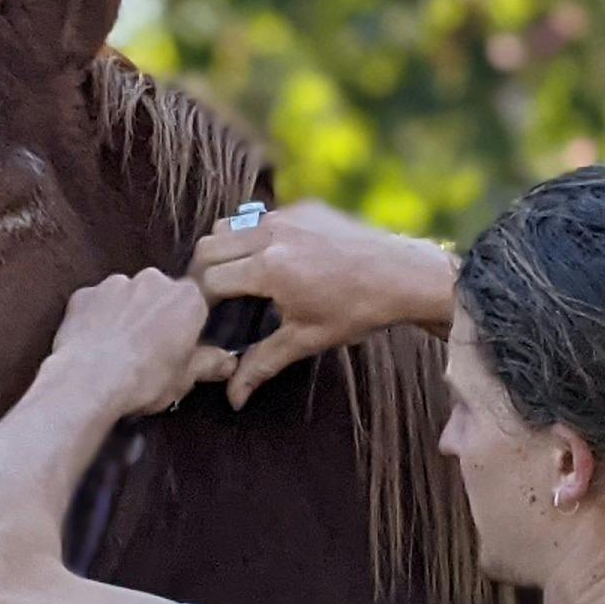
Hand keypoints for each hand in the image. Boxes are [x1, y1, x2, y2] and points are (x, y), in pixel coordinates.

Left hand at [46, 268, 232, 422]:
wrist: (89, 381)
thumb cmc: (143, 379)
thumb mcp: (185, 378)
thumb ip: (208, 363)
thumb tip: (227, 363)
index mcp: (187, 299)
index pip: (197, 303)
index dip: (189, 325)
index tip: (183, 344)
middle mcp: (154, 281)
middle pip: (161, 295)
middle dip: (158, 317)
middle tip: (151, 350)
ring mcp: (117, 284)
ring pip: (128, 296)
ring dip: (128, 315)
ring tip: (120, 350)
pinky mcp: (85, 294)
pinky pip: (97, 303)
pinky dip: (98, 318)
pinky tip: (96, 344)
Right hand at [188, 200, 456, 404]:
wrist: (404, 275)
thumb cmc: (358, 310)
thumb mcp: (306, 340)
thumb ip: (261, 364)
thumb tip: (233, 397)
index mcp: (268, 268)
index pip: (208, 281)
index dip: (199, 304)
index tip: (204, 320)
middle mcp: (271, 233)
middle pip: (208, 247)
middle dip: (202, 275)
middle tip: (211, 301)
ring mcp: (287, 215)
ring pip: (229, 226)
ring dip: (223, 251)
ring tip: (236, 280)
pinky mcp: (303, 206)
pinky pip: (260, 218)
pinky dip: (253, 238)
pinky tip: (271, 263)